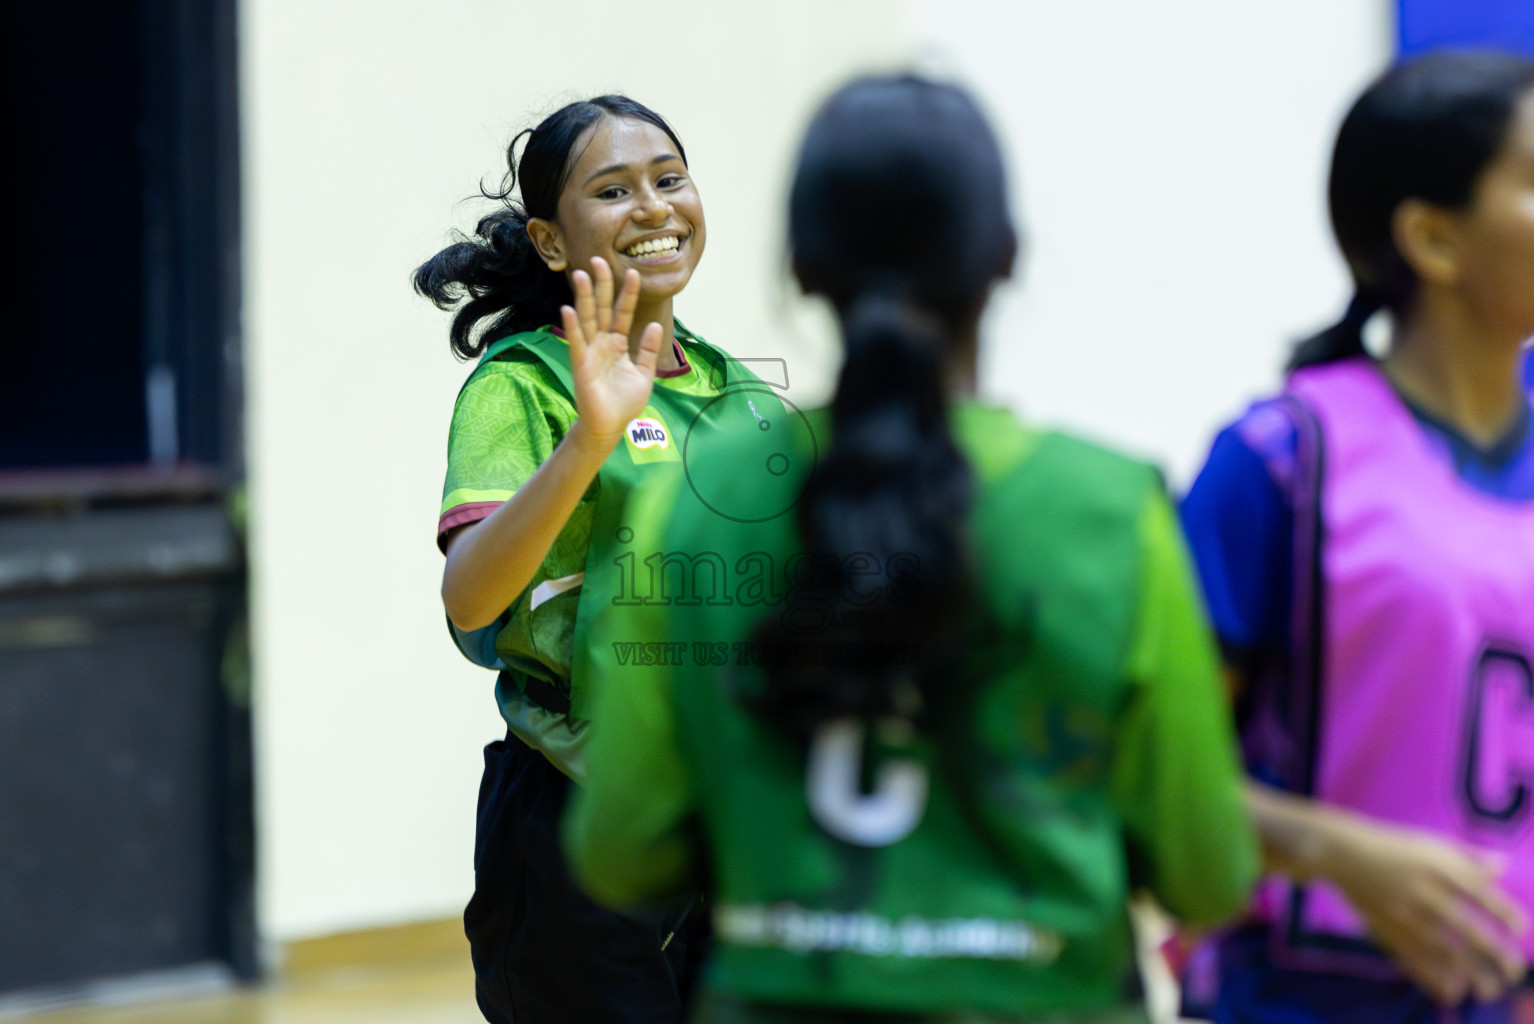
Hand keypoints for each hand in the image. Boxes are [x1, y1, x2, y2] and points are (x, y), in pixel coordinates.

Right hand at [560, 257, 663, 446]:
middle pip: (602, 308)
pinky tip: (567, 309)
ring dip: (584, 298)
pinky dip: (572, 327)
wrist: (610, 426)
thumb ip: (648, 349)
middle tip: (598, 259)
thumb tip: (653, 324)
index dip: (627, 293)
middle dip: (601, 285)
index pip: (622, 312)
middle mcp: (602, 343)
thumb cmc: (624, 401)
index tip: (632, 272)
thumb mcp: (644, 373)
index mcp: (618, 343)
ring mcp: (590, 352)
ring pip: (587, 320)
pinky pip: (576, 343)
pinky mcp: (581, 365)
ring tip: (581, 275)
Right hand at [1326, 815, 1526, 1004]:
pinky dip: (1433, 975)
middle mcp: (1422, 889)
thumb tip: (1503, 866)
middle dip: (1493, 951)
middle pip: (1464, 925)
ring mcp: (1403, 911)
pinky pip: (1412, 955)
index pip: (1480, 891)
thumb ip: (1468, 856)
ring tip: (1490, 990)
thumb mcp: (1431, 842)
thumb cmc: (1392, 846)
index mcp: (1437, 865)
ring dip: (1468, 972)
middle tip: (1514, 971)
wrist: (1342, 853)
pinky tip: (1453, 990)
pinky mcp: (1385, 927)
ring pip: (1441, 948)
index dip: (1504, 913)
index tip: (1520, 930)